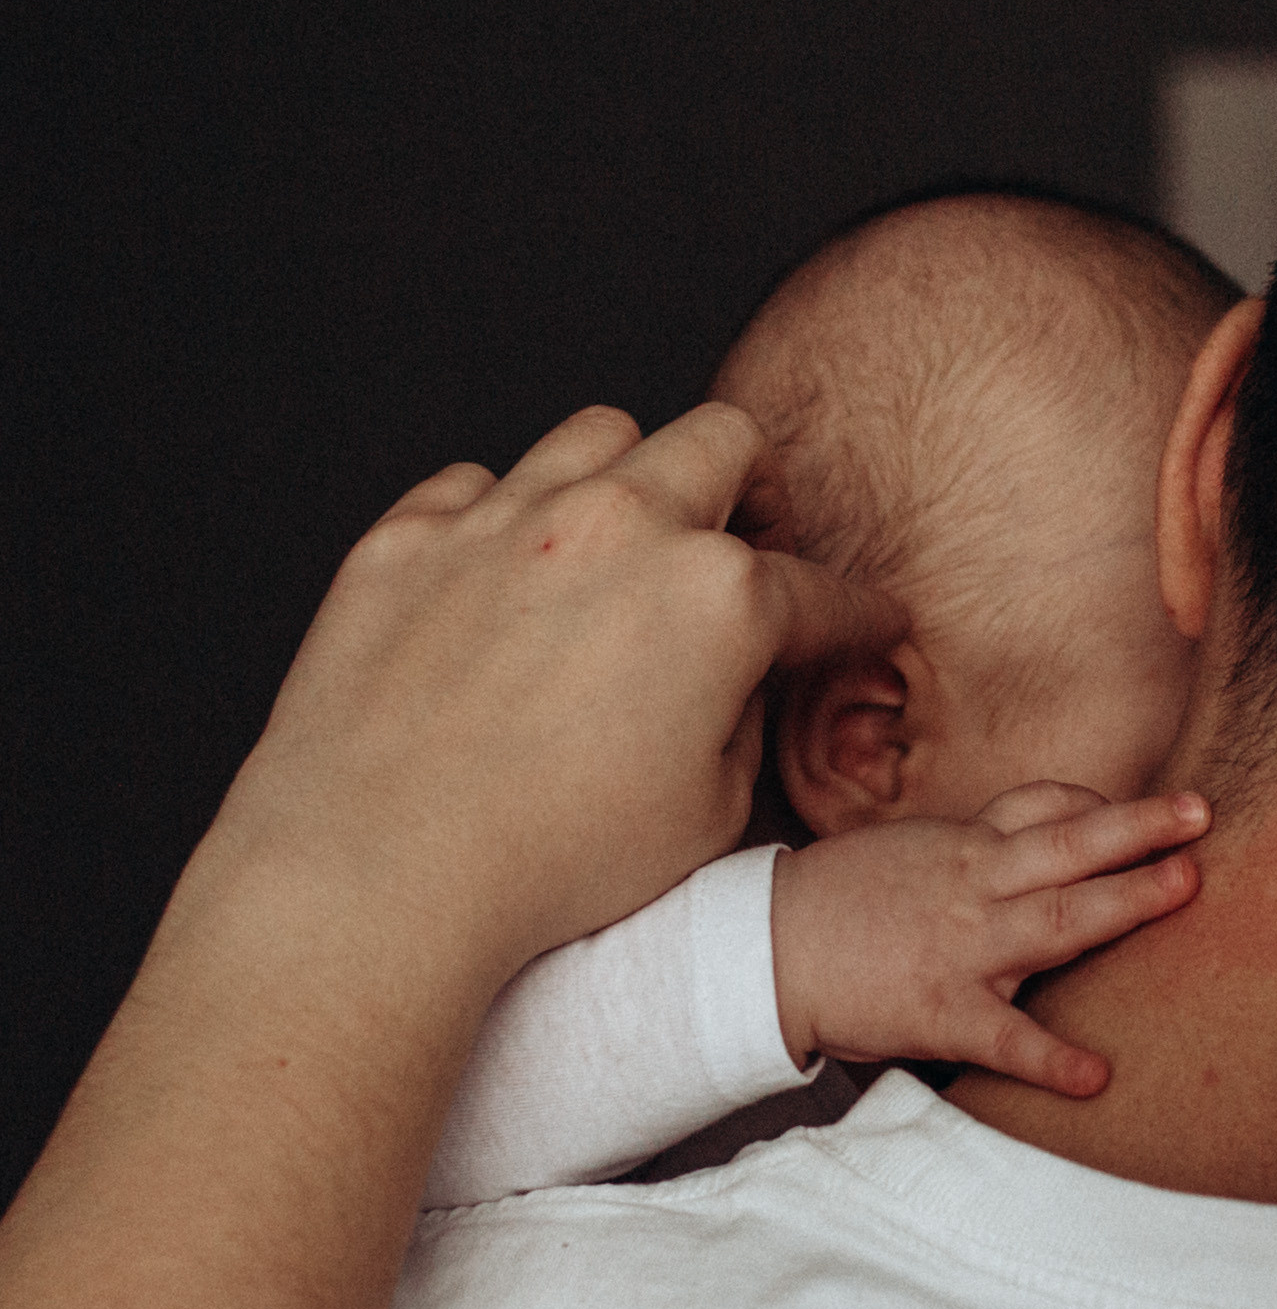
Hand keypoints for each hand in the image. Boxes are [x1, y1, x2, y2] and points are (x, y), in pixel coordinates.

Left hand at [200, 404, 904, 1002]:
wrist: (380, 874)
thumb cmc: (548, 864)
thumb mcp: (709, 816)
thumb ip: (742, 722)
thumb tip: (732, 683)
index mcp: (716, 599)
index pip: (821, 590)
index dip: (857, 614)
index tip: (864, 620)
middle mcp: (615, 529)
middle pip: (721, 443)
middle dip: (754, 488)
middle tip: (748, 539)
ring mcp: (503, 521)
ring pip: (599, 434)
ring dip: (631, 479)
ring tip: (623, 545)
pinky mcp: (407, 539)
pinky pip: (474, 486)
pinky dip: (505, 519)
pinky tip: (506, 581)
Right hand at [769, 782, 1209, 1093]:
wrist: (764, 949)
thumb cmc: (838, 902)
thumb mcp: (910, 852)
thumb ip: (974, 849)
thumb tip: (1032, 841)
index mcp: (963, 848)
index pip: (1043, 811)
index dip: (1101, 805)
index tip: (1154, 809)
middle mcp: (973, 887)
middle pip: (1069, 849)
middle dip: (1138, 830)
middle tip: (1200, 817)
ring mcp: (963, 948)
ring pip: (1056, 918)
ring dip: (1124, 900)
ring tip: (1186, 886)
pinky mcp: (943, 1012)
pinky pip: (1006, 1039)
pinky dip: (1052, 1059)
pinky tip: (1096, 1076)